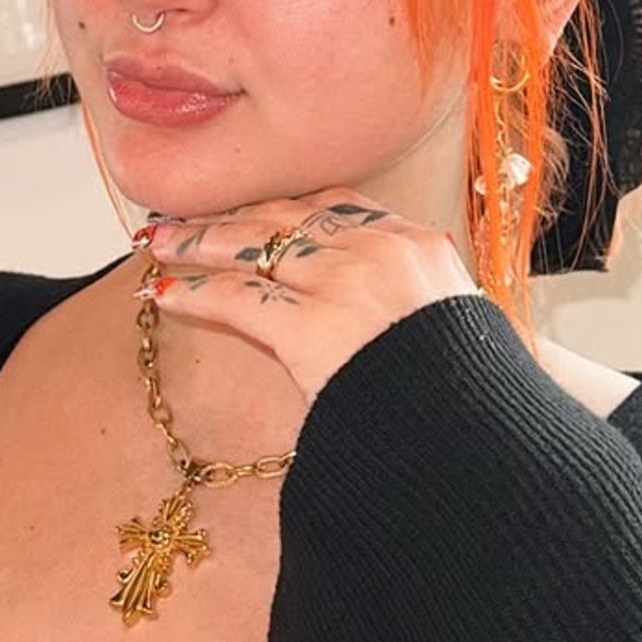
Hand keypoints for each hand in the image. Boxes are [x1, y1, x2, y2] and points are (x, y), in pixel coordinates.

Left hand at [140, 196, 474, 403]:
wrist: (483, 434)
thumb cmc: (471, 397)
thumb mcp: (453, 333)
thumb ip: (414, 310)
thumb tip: (383, 324)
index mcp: (418, 245)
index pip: (336, 206)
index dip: (283, 208)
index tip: (253, 211)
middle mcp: (381, 249)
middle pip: (287, 216)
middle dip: (232, 216)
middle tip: (186, 217)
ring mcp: (346, 282)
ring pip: (254, 245)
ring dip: (199, 242)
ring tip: (157, 243)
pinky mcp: (313, 324)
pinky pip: (237, 298)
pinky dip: (194, 292)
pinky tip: (161, 291)